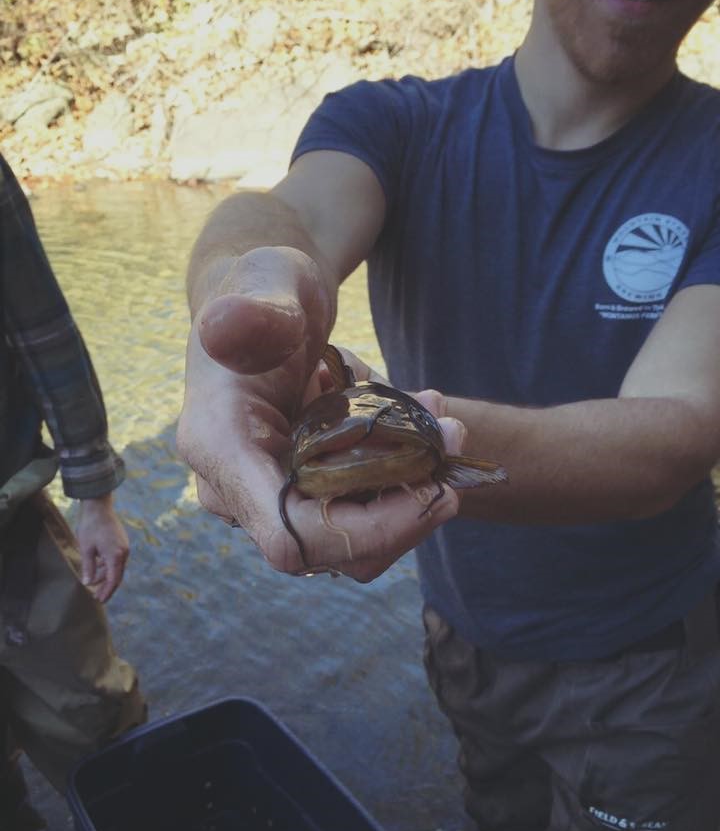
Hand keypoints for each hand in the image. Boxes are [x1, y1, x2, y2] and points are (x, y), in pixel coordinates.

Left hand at [75, 494, 129, 601]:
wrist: (98, 506)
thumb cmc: (90, 526)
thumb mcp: (86, 548)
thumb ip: (89, 567)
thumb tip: (88, 583)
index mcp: (115, 556)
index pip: (113, 580)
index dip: (107, 592)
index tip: (100, 601)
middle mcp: (123, 553)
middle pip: (117, 575)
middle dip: (108, 587)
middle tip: (98, 597)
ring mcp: (124, 546)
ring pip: (117, 567)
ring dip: (107, 576)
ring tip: (95, 583)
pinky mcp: (121, 541)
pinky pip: (117, 558)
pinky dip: (108, 566)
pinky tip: (98, 567)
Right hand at [177, 246, 460, 581]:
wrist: (270, 301)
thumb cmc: (267, 286)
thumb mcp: (266, 282)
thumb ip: (252, 311)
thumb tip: (225, 326)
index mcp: (220, 449)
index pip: (291, 535)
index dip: (368, 531)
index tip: (433, 490)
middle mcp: (237, 488)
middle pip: (332, 548)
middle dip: (406, 507)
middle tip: (451, 437)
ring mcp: (271, 496)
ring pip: (355, 541)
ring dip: (413, 493)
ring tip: (441, 423)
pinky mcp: (302, 493)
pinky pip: (362, 514)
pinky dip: (404, 481)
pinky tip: (423, 427)